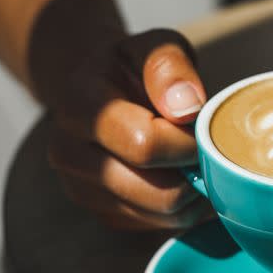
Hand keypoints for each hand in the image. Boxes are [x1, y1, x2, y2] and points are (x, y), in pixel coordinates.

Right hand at [45, 28, 212, 229]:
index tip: (200, 127)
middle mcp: (68, 152)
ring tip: (193, 160)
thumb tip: (186, 107)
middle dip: (193, 172)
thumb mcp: (153, 46)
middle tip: (204, 149)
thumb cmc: (132, 67)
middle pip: (157, 191)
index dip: (186, 142)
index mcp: (79, 105)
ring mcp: (80, 188)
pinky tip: (177, 175)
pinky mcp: (99, 213)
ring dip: (191, 194)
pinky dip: (179, 208)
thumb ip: (169, 66)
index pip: (145, 144)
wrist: (95, 89)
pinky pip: (155, 225)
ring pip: (160, 214)